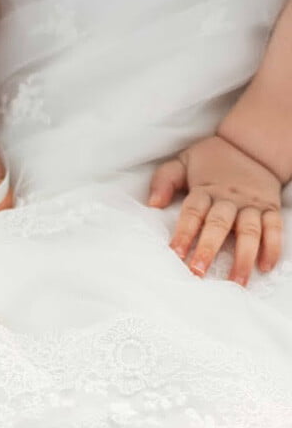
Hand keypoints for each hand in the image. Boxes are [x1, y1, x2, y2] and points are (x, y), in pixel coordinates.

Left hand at [146, 134, 283, 286]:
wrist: (251, 145)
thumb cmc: (211, 160)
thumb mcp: (183, 162)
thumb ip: (166, 179)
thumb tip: (153, 203)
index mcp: (205, 189)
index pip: (193, 212)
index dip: (184, 233)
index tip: (175, 254)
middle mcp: (229, 198)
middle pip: (219, 224)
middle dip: (208, 249)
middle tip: (198, 272)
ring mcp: (251, 204)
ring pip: (249, 231)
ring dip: (243, 257)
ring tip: (236, 282)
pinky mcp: (270, 208)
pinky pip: (274, 228)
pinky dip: (272, 247)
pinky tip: (265, 267)